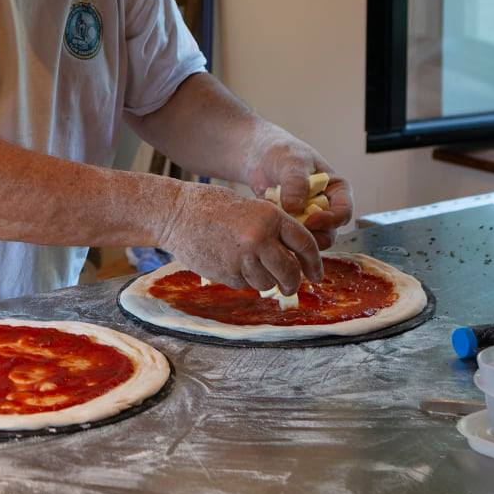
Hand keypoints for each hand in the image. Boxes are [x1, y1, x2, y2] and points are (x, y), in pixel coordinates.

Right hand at [158, 181, 323, 293]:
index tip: (316, 274)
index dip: (315, 263)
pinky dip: (244, 280)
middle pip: (290, 272)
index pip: (306, 245)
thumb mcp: (252, 208)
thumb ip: (274, 230)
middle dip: (293, 283)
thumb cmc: (214, 207)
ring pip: (268, 283)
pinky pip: (245, 285)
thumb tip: (294, 257)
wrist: (177, 214)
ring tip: (254, 269)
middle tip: (291, 286)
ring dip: (266, 282)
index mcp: (271, 217)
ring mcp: (242, 258)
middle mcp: (260, 238)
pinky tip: (232, 265)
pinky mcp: (226, 273)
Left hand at [247, 139, 352, 250]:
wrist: (261, 157)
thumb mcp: (292, 162)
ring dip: (295, 238)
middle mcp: (327, 207)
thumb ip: (296, 182)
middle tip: (292, 230)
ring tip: (278, 227)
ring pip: (310, 239)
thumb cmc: (283, 153)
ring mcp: (309, 218)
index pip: (344, 212)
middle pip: (329, 232)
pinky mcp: (292, 225)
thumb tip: (296, 207)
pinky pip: (291, 239)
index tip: (311, 220)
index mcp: (337, 190)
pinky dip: (282, 236)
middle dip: (312, 235)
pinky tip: (268, 226)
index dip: (331, 220)